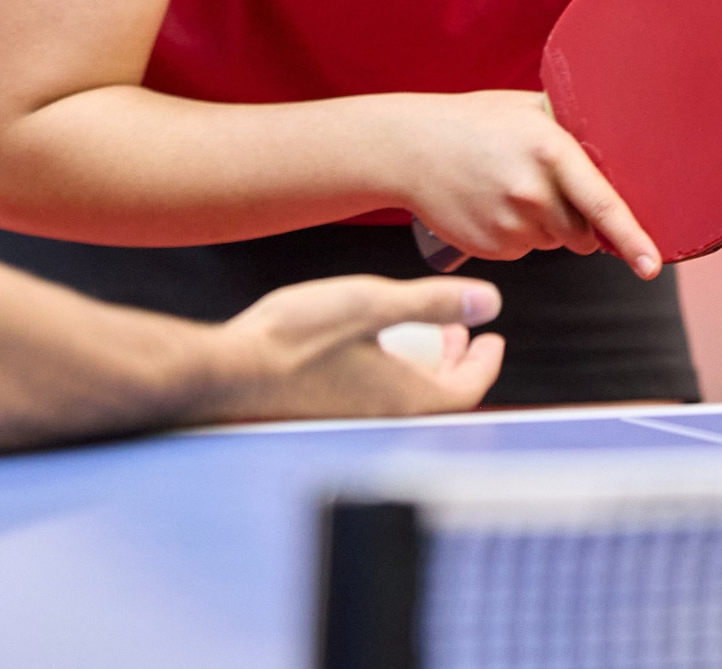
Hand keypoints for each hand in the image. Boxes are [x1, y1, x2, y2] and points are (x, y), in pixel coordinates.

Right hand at [209, 274, 505, 419]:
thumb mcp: (371, 305)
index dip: (485, 362)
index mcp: (406, 398)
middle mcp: (385, 418)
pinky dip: (388, 370)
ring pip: (405, 395)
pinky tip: (363, 345)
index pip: (466, 389)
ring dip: (420, 363)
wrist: (229, 374)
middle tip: (459, 331)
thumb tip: (489, 301)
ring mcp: (352, 420)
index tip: (491, 337)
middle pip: (438, 395)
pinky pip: (375, 396)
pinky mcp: (324, 414)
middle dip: (454, 359)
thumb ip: (431, 303)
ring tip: (414, 332)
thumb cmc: (295, 340)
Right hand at [391, 91, 661, 275]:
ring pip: (554, 243)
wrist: (407, 148)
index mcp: (549, 151)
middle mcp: (532, 192)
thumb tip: (619, 142)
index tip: (652, 265)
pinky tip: (491, 205)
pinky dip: (517, 235)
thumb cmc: (470, 123)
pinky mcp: (491, 247)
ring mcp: (509, 224)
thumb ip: (571, 125)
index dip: (633, 238)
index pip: (603, 204)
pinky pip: (525, 250)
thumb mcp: (524, 108)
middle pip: (584, 233)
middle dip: (579, 221)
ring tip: (508, 189)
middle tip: (545, 188)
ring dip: (546, 226)